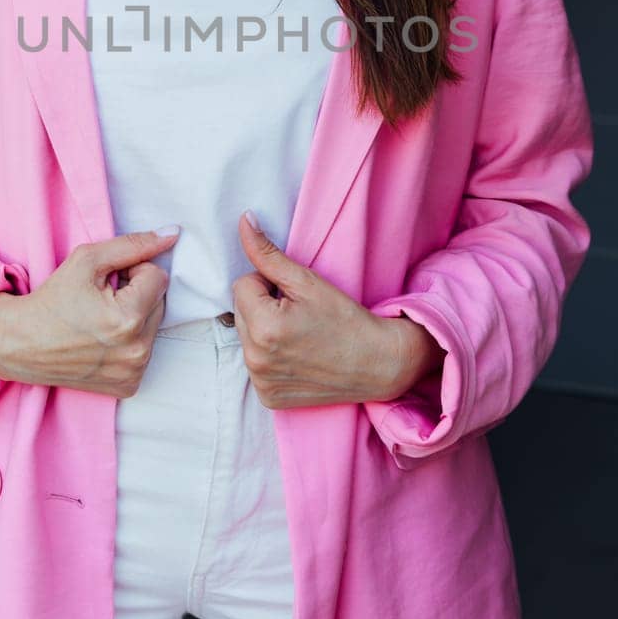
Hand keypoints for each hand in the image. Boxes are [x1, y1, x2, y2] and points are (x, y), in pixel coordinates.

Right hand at [0, 227, 179, 396]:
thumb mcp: (88, 260)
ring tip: (100, 321)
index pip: (158, 277)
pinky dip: (129, 342)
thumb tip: (173, 234)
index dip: (133, 271)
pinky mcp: (128, 386)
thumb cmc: (52, 299)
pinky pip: (144, 351)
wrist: (21, 343)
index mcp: (128, 318)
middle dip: (137, 294)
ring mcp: (133, 372)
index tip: (107, 280)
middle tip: (102, 300)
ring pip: (154, 326)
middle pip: (160, 302)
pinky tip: (103, 341)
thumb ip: (133, 245)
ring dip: (135, 318)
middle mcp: (136, 351)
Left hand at [231, 212, 442, 408]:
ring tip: (299, 334)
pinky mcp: (267, 397)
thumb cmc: (345, 319)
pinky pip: (255, 364)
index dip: (269, 284)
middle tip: (299, 314)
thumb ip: (268, 253)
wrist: (377, 363)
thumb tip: (243, 221)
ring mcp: (261, 382)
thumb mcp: (307, 281)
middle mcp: (256, 359)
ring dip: (264, 330)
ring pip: (246, 336)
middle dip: (263, 306)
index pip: (242, 285)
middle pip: (240, 312)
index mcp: (263, 328)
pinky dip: (270, 356)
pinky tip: (296, 355)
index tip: (295, 296)